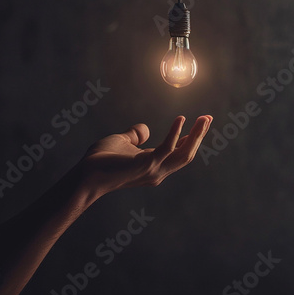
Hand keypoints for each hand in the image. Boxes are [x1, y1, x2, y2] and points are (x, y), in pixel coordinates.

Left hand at [81, 115, 212, 198]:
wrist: (85, 175)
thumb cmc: (100, 160)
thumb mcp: (121, 142)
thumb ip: (134, 136)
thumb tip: (145, 129)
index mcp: (154, 165)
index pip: (178, 152)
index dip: (191, 138)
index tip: (201, 123)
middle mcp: (158, 171)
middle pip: (186, 154)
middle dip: (199, 136)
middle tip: (208, 118)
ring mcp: (153, 170)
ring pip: (183, 154)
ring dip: (196, 136)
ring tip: (203, 119)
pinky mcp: (146, 164)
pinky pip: (167, 148)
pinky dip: (176, 133)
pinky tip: (180, 119)